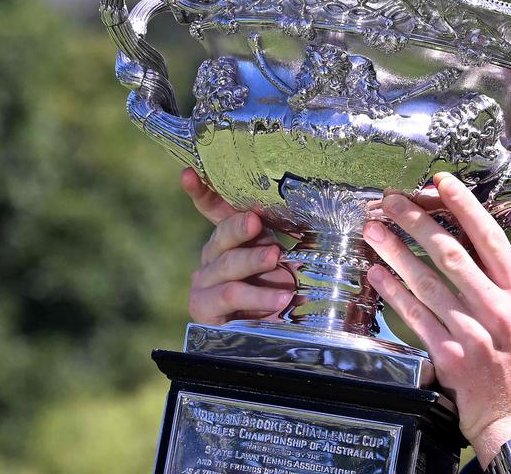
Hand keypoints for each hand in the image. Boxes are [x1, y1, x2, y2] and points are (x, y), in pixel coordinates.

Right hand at [181, 168, 294, 323]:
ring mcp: (205, 281)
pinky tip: (279, 299)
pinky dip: (255, 296)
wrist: (270, 337)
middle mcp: (214, 256)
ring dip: (253, 260)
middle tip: (256, 222)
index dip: (202, 191)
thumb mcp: (290, 261)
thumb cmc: (281, 290)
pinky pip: (229, 295)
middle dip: (239, 226)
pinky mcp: (204, 307)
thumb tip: (321, 219)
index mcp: (233, 238)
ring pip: (227, 265)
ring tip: (278, 259)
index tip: (188, 174)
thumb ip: (291, 241)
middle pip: (222, 234)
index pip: (214, 209)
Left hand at [363, 173, 510, 464]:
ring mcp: (473, 334)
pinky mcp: (450, 358)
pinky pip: (414, 317)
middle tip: (391, 200)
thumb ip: (497, 282)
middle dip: (417, 222)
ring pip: (427, 283)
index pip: (490, 238)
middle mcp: (499, 309)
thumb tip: (463, 240)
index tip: (441, 182)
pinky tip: (376, 275)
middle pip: (451, 254)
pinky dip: (393, 293)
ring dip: (396, 252)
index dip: (463, 206)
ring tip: (373, 231)